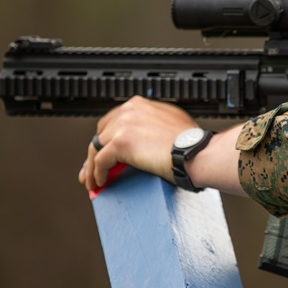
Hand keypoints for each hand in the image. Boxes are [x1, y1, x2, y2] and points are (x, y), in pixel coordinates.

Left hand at [79, 96, 196, 192]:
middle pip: (102, 132)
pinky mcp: (121, 142)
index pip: (115, 120)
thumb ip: (156, 125)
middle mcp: (130, 110)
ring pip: (96, 147)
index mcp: (142, 105)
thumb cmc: (191, 143)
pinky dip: (96, 173)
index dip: (108, 138)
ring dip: (91, 166)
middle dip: (96, 151)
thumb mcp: (172, 123)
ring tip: (92, 180)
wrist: (195, 152)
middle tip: (93, 167)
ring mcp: (124, 124)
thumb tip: (148, 143)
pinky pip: (99, 160)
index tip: (105, 151)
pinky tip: (99, 182)